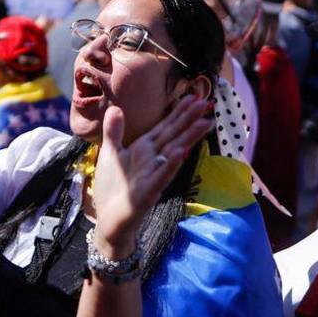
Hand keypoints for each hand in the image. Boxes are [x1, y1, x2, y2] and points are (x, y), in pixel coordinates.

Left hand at [91, 99, 212, 257]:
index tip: (194, 96)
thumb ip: (114, 131)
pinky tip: (180, 153)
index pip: (165, 127)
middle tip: (208, 103)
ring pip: (174, 152)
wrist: (109, 220)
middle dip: (190, 119)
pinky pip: (161, 176)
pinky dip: (170, 165)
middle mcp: (153, 159)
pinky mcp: (148, 192)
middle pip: (174, 135)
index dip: (179, 112)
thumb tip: (115, 108)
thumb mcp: (110, 154)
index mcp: (144, 149)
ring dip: (188, 138)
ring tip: (204, 123)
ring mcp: (153, 175)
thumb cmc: (112, 187)